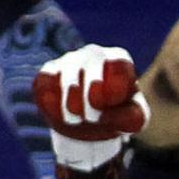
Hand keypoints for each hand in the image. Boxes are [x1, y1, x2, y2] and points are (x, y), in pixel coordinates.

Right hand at [32, 46, 149, 170]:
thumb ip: (132, 118)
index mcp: (119, 61)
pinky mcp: (48, 72)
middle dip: (89, 96)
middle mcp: (94, 54)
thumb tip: (107, 114)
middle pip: (91, 65)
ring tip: (77, 120)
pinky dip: (51, 103)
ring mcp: (70, 60)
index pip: (118, 65)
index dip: (111, 86)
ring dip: (71, 104)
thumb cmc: (116, 116)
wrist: (90, 124)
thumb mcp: (132, 120)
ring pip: (67, 77)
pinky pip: (45, 84)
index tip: (103, 105)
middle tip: (91, 118)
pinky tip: (60, 115)